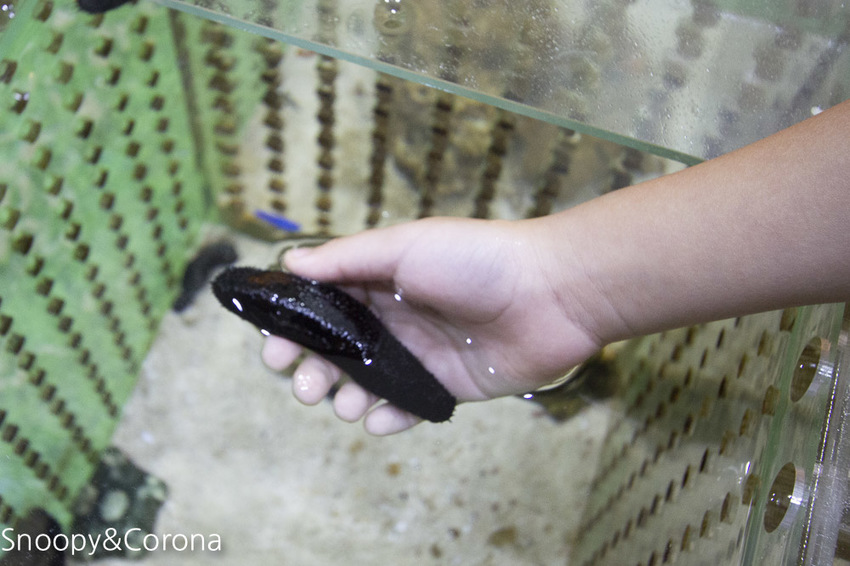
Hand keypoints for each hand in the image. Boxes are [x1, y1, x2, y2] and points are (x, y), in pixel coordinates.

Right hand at [261, 217, 602, 434]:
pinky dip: (388, 418)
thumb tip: (291, 261)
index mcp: (381, 282)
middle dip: (312, 370)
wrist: (551, 294)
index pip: (324, 307)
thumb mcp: (405, 247)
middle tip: (303, 386)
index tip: (273, 348)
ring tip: (343, 403)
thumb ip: (348, 258)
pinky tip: (377, 419)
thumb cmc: (475, 261)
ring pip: (367, 383)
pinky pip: (408, 408)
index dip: (294, 327)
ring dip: (345, 397)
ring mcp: (421, 355)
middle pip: (338, 351)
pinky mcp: (448, 387)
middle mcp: (396, 319)